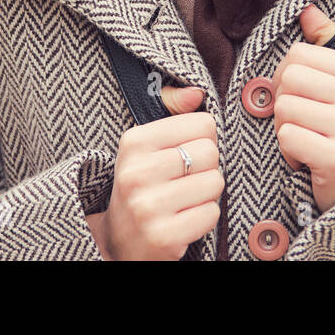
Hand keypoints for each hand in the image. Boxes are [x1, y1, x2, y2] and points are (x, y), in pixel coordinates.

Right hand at [92, 86, 222, 260]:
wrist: (120, 241)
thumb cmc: (141, 185)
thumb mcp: (146, 145)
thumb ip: (171, 112)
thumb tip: (196, 93)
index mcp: (134, 142)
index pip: (202, 124)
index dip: (202, 139)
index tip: (183, 153)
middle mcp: (137, 173)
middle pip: (211, 152)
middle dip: (206, 167)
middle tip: (185, 179)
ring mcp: (148, 207)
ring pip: (215, 182)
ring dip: (207, 192)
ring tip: (184, 199)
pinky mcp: (164, 237)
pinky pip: (211, 213)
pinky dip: (205, 216)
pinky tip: (184, 218)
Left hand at [271, 4, 334, 213]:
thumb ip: (325, 46)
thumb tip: (307, 10)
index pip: (298, 55)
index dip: (288, 78)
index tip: (305, 99)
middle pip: (288, 80)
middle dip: (286, 105)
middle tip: (306, 125)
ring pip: (283, 110)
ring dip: (287, 131)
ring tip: (311, 142)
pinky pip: (286, 138)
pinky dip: (290, 153)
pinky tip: (311, 161)